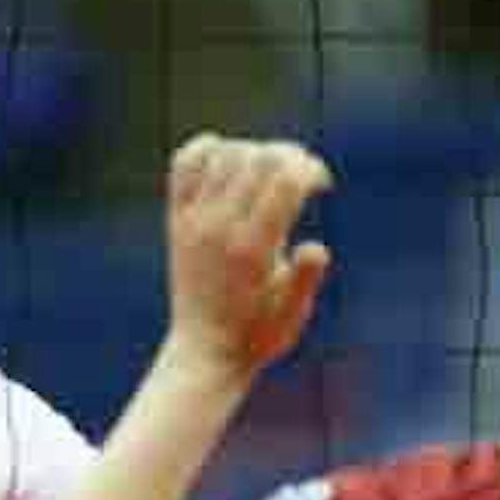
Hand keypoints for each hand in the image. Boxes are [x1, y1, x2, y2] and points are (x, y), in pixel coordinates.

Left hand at [162, 134, 331, 383]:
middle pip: (257, 159)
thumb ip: (304, 279)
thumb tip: (317, 247)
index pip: (283, 182)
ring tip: (272, 169)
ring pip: (224, 154)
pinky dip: (208, 149)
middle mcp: (219, 228)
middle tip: (303, 172)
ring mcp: (194, 220)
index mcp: (252, 249)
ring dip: (255, 151)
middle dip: (290, 155)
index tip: (322, 182)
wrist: (204, 351)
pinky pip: (184, 164)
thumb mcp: (292, 315)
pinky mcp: (177, 218)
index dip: (309, 169)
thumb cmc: (257, 334)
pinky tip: (230, 157)